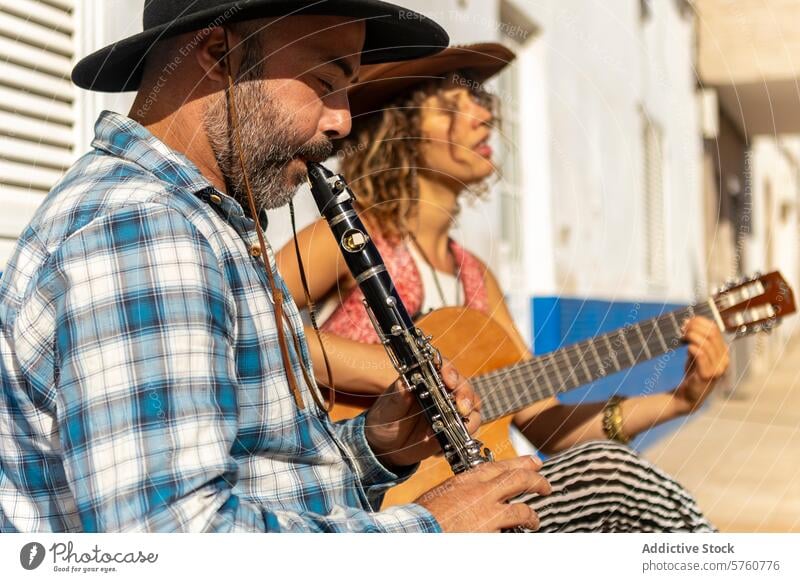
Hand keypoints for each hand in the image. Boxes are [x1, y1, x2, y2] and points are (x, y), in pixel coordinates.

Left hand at [365, 361, 480, 469]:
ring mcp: (451, 410)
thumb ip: (397, 397)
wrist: (387, 446)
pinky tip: (445, 445)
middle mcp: (442, 390)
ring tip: (458, 429)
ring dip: (470, 418)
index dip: (449, 371)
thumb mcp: (387, 408)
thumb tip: (404, 383)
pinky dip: (464, 437)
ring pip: (472, 408)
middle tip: (461, 409)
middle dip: (465, 396)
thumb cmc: (386, 419)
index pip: (442, 366)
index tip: (449, 381)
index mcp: (425, 378)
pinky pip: (468, 430)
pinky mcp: (455, 429)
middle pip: (463, 386)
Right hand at [415, 456, 551, 531]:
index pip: (500, 466)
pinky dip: (516, 532)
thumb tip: (473, 493)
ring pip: (522, 509)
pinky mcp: (492, 533)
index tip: (532, 463)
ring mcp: (489, 513)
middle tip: (545, 485)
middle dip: (536, 481)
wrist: (418, 530)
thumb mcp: (444, 493)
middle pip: (518, 480)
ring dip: (532, 514)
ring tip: (535, 519)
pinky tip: (521, 534)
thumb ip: (462, 490)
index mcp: (468, 479)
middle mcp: (482, 492)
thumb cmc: (424, 515)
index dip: (520, 464)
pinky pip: (511, 531)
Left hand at [672, 317, 729, 414]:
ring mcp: (717, 368)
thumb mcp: (696, 354)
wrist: (689, 395)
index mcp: (723, 351)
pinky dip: (694, 348)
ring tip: (682, 336)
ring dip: (692, 336)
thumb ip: (697, 341)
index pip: (714, 329)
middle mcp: (724, 359)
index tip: (686, 321)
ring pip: (706, 344)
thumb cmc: (693, 372)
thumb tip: (689, 323)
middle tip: (682, 328)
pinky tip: (687, 347)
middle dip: (695, 327)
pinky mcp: (708, 375)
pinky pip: (702, 356)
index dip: (700, 322)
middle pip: (711, 334)